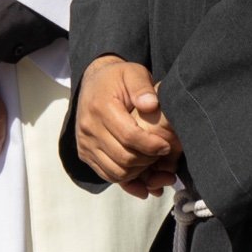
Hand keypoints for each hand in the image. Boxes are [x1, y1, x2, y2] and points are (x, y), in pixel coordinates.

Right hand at [74, 55, 181, 195]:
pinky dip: (126, 179)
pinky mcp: (84, 153)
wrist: (93, 82)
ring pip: (115, 172)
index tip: (167, 146)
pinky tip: (142, 173)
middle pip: (123, 158)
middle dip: (147, 160)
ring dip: (138, 172)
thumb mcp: (133, 73)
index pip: (128, 136)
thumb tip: (151, 105)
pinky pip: (107, 175)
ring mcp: (84, 143)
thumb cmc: (118, 78)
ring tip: (152, 161)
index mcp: (100, 107)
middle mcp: (88, 128)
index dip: (151, 145)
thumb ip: (142, 87)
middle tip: (162, 154)